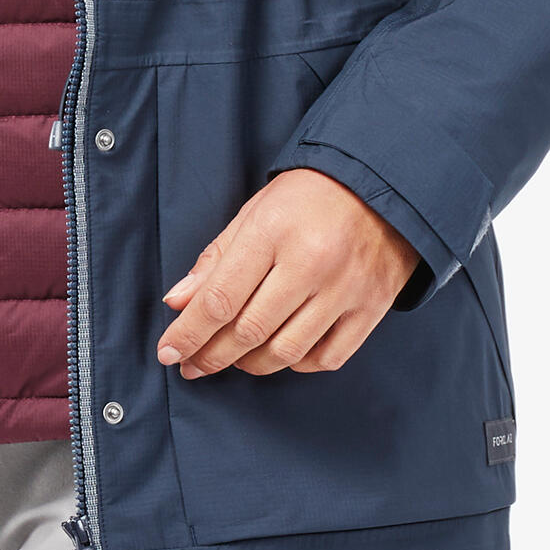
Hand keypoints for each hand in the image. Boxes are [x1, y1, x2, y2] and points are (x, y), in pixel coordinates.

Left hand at [156, 169, 420, 378]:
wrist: (382, 184)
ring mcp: (346, 290)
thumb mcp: (255, 212)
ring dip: (250, 364)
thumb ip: (216, 259)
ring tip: (232, 358)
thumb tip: (178, 302)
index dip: (189, 332)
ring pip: (286, 352)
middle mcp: (312, 263)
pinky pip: (326, 358)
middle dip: (211, 355)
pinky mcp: (371, 309)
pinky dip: (296, 364)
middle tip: (191, 365)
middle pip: (249, 331)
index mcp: (274, 231)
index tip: (168, 352)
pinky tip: (280, 353)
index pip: (220, 298)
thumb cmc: (310, 195)